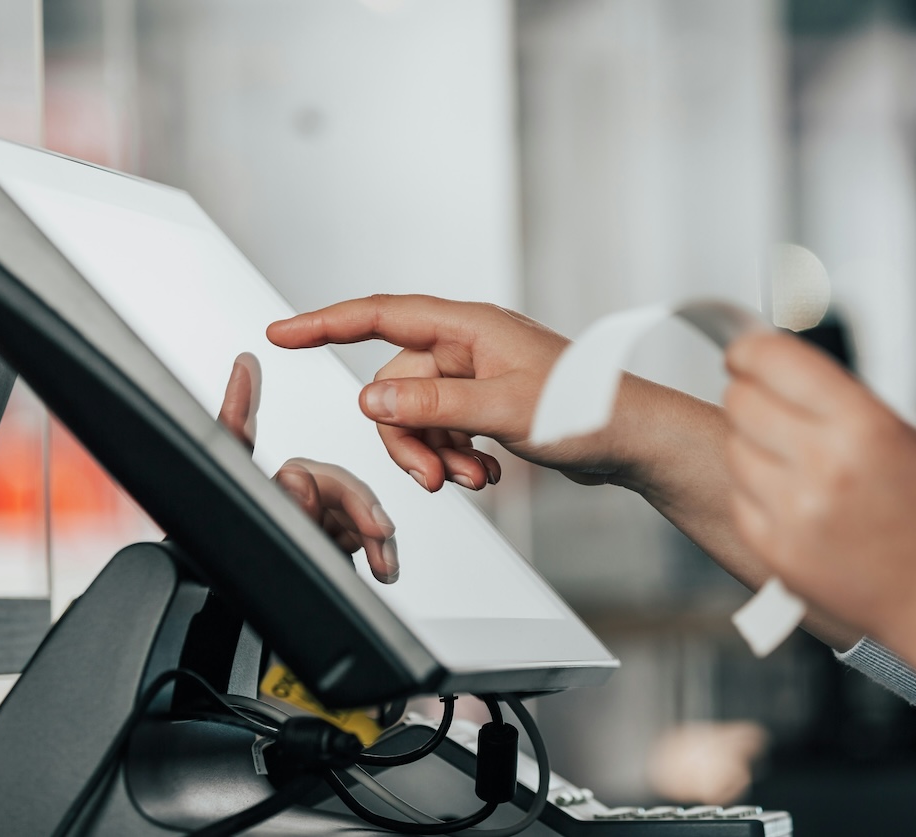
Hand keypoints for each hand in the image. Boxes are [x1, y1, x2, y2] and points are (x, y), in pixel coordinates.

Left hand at [218, 352, 399, 582]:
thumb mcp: (262, 540)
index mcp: (251, 494)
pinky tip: (382, 567)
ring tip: (383, 560)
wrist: (245, 649)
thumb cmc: (246, 595)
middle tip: (376, 530)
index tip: (243, 366)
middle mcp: (277, 502)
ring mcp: (304, 525)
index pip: (241, 439)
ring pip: (349, 511)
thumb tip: (287, 448)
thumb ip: (276, 499)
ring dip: (374, 534)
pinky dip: (376, 552)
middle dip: (357, 504)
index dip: (239, 402)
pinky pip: (358, 539)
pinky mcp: (327, 548)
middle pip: (328, 481)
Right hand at [267, 295, 637, 491]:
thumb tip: (372, 402)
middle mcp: (468, 346)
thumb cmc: (588, 410)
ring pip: (419, 415)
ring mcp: (477, 377)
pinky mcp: (487, 405)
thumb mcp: (502, 411)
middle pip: (396, 386)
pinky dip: (454, 457)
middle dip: (407, 437)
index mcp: (469, 327)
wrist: (633, 440)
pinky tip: (486, 475)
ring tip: (471, 478)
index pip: (380, 316)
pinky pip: (445, 430)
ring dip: (434, 453)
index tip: (282, 333)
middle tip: (433, 476)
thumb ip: (434, 406)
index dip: (325, 323)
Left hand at [721, 330, 915, 652]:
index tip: (743, 354)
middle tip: (769, 405)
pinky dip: (756, 491)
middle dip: (750, 395)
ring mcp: (794, 512)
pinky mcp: (776, 551)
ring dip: (753, 444)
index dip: (749, 351)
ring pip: (734, 447)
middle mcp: (824, 466)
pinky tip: (794, 498)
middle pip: (742, 401)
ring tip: (795, 460)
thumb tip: (777, 369)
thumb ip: (837, 402)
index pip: (773, 360)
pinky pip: (740, 497)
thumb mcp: (905, 436)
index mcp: (864, 426)